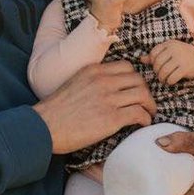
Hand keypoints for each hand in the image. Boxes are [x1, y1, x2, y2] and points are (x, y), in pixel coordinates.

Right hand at [33, 61, 154, 153]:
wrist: (44, 127)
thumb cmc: (56, 111)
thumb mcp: (74, 83)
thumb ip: (92, 82)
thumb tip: (108, 90)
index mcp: (94, 71)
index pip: (126, 67)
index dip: (136, 79)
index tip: (136, 90)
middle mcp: (103, 81)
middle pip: (139, 80)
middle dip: (146, 92)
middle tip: (145, 103)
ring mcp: (108, 99)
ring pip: (143, 95)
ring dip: (149, 106)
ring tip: (148, 114)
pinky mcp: (111, 118)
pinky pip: (139, 113)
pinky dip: (145, 118)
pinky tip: (143, 124)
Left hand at [141, 39, 193, 85]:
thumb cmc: (182, 55)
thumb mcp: (170, 52)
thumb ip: (155, 55)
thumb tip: (141, 59)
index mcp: (169, 44)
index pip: (154, 53)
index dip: (152, 62)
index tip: (157, 66)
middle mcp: (174, 50)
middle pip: (157, 64)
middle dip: (157, 72)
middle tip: (160, 75)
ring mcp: (180, 59)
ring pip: (163, 72)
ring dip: (162, 78)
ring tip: (164, 80)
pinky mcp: (185, 68)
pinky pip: (172, 78)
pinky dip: (169, 82)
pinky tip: (171, 81)